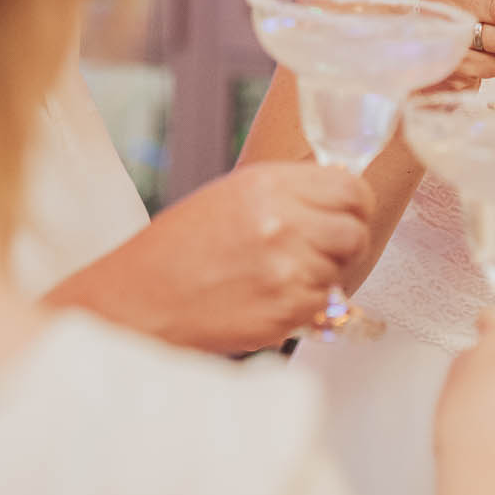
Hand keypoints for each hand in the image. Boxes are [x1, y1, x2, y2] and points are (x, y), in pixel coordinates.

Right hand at [49, 162, 373, 353]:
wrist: (139, 299)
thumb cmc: (178, 249)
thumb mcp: (232, 197)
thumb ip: (287, 193)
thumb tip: (340, 195)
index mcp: (267, 185)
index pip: (351, 189)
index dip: (355, 205)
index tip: (347, 215)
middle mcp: (281, 221)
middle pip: (355, 231)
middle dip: (345, 244)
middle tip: (320, 252)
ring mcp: (286, 267)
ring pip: (341, 270)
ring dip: (323, 277)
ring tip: (279, 277)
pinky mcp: (286, 310)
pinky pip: (324, 305)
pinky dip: (306, 306)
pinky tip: (270, 299)